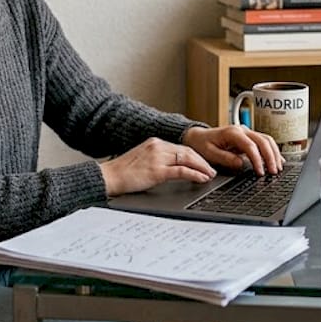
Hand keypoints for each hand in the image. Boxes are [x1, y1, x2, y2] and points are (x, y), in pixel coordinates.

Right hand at [99, 137, 215, 196]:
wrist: (108, 177)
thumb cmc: (122, 173)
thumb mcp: (142, 160)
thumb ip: (157, 160)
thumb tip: (173, 168)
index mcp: (154, 143)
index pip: (180, 147)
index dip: (195, 156)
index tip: (203, 163)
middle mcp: (157, 146)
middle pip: (187, 151)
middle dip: (202, 161)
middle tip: (211, 170)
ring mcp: (157, 157)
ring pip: (187, 158)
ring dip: (202, 167)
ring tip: (210, 175)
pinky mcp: (157, 171)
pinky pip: (181, 171)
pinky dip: (194, 174)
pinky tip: (201, 178)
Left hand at [182, 124, 283, 175]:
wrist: (198, 137)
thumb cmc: (202, 144)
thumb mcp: (209, 153)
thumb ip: (225, 158)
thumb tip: (241, 163)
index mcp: (232, 133)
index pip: (250, 146)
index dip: (257, 160)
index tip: (260, 172)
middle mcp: (242, 130)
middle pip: (263, 141)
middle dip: (270, 157)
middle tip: (273, 172)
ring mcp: (246, 132)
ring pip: (266, 140)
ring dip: (274, 153)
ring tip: (278, 168)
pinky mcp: (248, 137)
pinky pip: (264, 142)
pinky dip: (272, 150)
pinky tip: (278, 160)